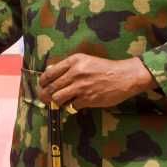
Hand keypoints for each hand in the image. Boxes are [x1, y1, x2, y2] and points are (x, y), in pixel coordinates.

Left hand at [38, 54, 155, 109]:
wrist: (124, 76)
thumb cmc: (104, 68)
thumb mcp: (84, 60)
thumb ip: (68, 66)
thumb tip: (50, 73)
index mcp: (73, 61)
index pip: (49, 73)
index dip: (42, 82)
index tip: (42, 86)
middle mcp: (75, 73)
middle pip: (50, 87)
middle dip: (45, 95)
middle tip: (45, 99)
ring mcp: (81, 87)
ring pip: (57, 98)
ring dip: (56, 102)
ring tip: (58, 103)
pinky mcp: (88, 99)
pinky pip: (71, 106)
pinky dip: (71, 106)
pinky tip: (74, 104)